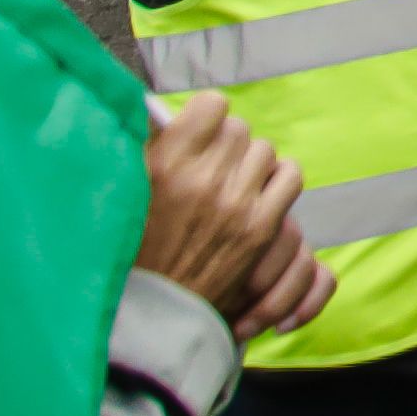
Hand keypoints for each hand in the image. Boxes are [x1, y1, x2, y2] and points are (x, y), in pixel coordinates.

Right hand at [129, 97, 321, 336]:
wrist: (150, 310)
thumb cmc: (129, 245)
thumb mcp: (127, 187)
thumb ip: (151, 144)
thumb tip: (165, 107)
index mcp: (166, 162)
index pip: (213, 106)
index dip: (207, 117)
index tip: (199, 130)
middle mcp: (205, 178)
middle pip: (240, 130)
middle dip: (225, 144)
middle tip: (209, 165)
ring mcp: (238, 203)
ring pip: (265, 151)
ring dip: (249, 163)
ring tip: (229, 183)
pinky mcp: (261, 227)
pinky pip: (289, 177)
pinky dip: (276, 181)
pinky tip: (256, 195)